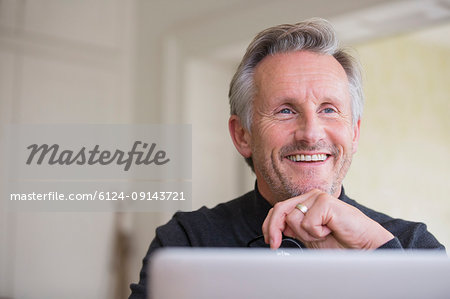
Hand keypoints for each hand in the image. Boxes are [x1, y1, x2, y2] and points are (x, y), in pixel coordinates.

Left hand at [262, 189, 393, 248]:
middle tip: (275, 244)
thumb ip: (293, 229)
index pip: (279, 209)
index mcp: (305, 202)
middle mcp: (310, 197)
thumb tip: (274, 230)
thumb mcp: (309, 236)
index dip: (269, 225)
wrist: (363, 245)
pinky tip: (330, 229)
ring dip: (306, 233)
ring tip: (323, 233)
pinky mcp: (325, 201)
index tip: (269, 241)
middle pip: (280, 209)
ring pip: (293, 218)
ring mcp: (318, 197)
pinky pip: (307, 222)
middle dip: (274, 228)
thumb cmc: (340, 240)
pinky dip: (317, 232)